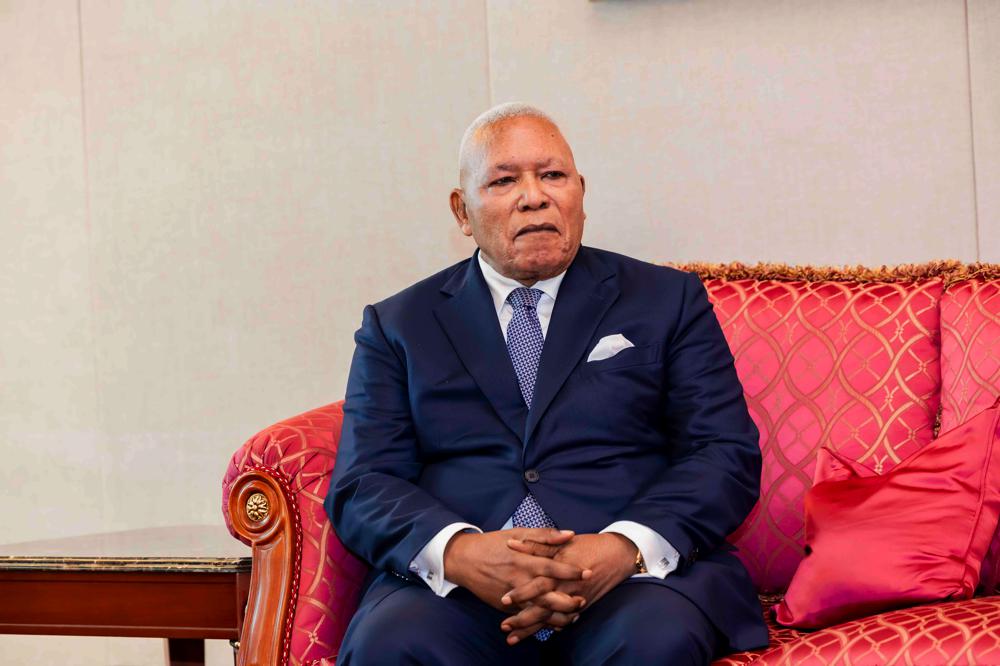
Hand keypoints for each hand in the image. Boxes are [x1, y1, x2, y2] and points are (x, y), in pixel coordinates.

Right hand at [443, 528, 589, 613]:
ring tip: (574, 616)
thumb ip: (546, 535)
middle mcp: (519, 579)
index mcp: (524, 560)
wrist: (465, 560)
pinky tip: (556, 623)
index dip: (570, 571)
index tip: (587, 573)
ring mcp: (512, 596)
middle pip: (547, 595)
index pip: (552, 567)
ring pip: (538, 611)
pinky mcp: (506, 607)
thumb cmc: (494, 543)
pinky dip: (541, 623)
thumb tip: (571, 534)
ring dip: (557, 615)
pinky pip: (526, 618)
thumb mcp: (519, 533)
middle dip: (567, 600)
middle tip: (583, 600)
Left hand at [500, 533, 635, 642]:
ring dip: (532, 629)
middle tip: (504, 626)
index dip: (521, 593)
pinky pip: (564, 620)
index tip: (503, 601)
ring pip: (551, 618)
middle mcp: (567, 588)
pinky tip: (539, 633)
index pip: (538, 584)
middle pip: (543, 608)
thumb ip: (537, 543)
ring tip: (513, 637)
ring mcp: (575, 598)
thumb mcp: (563, 541)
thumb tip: (512, 544)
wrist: (618, 555)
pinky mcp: (582, 605)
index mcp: (560, 569)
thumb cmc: (588, 545)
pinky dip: (551, 627)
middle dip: (523, 619)